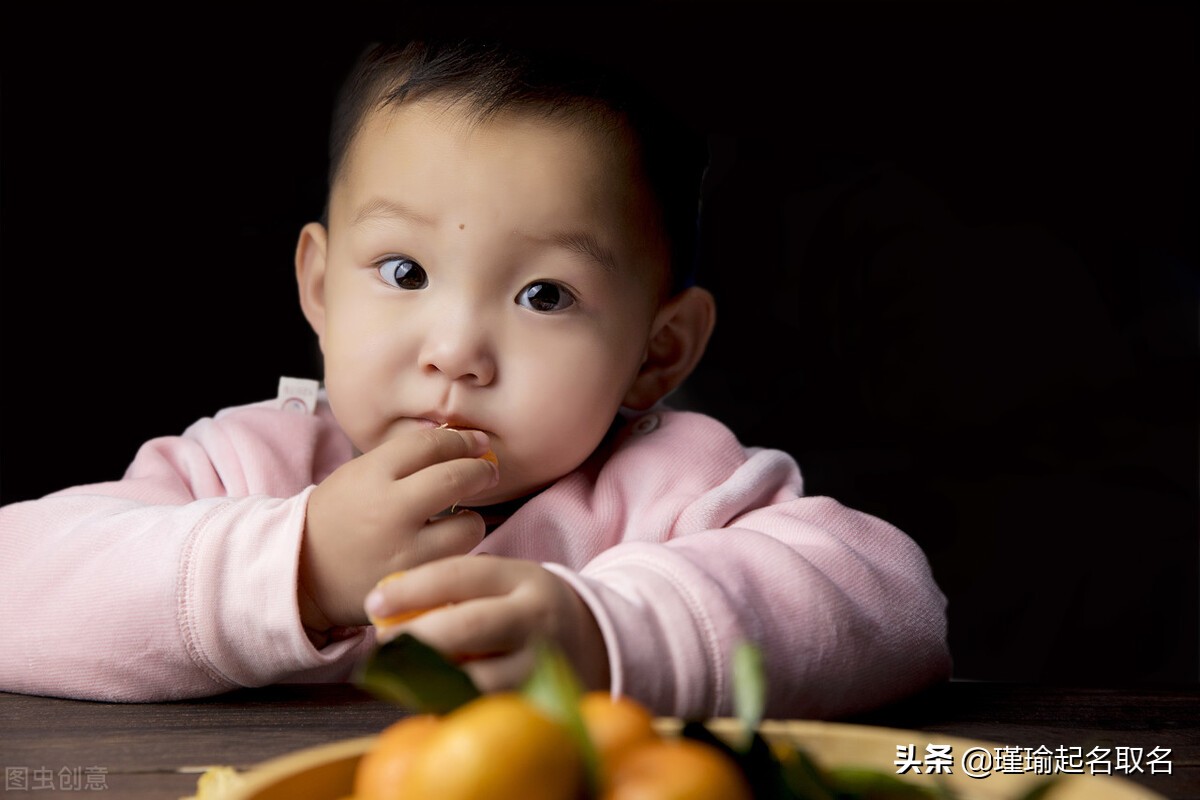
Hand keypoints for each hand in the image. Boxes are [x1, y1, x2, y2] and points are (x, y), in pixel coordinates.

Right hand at [298, 427, 499, 633]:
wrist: (301, 571)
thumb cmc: (338, 517)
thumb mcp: (359, 474)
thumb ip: (405, 459)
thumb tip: (463, 441)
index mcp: (372, 474)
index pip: (431, 444)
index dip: (462, 440)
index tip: (477, 442)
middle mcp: (390, 509)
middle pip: (457, 478)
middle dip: (482, 471)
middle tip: (488, 471)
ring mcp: (403, 549)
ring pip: (469, 526)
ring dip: (472, 520)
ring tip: (460, 520)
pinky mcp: (413, 581)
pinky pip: (458, 561)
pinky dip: (458, 553)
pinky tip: (447, 548)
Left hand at [364, 555, 609, 692]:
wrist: (591, 639)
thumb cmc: (523, 608)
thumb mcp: (503, 582)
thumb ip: (456, 589)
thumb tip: (385, 606)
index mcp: (522, 577)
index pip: (461, 575)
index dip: (412, 589)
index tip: (375, 602)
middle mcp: (536, 616)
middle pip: (471, 627)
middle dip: (419, 637)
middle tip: (384, 645)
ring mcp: (542, 662)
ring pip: (480, 677)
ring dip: (434, 679)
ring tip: (402, 676)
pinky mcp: (541, 700)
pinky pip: (488, 708)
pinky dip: (454, 705)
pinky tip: (430, 698)